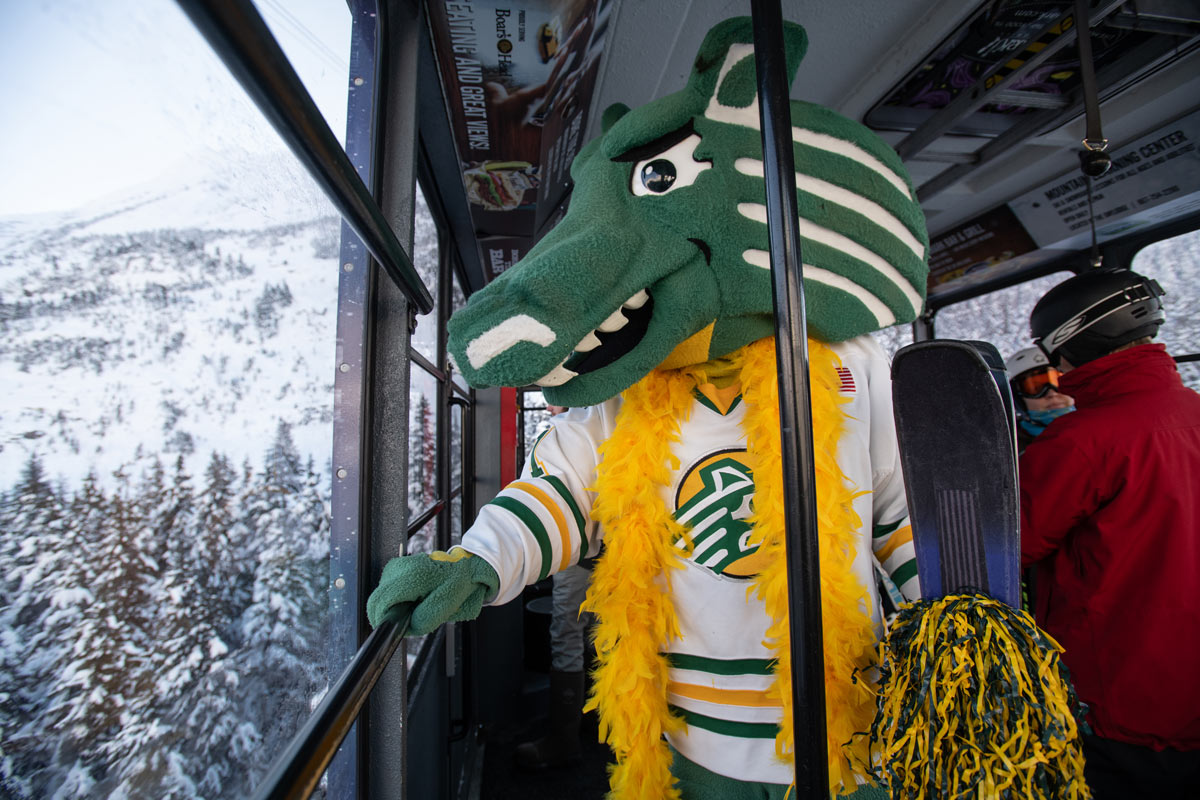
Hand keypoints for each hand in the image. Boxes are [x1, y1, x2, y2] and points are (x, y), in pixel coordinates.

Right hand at [366, 549, 499, 634]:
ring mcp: (400, 564)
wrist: (468, 567)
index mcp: (412, 577)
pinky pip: (389, 586)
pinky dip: (396, 596)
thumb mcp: (445, 608)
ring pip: (382, 592)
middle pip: (378, 597)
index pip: (380, 601)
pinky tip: (412, 598)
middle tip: (405, 619)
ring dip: (392, 604)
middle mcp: (402, 567)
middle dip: (386, 613)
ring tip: (413, 606)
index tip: (389, 628)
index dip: (381, 619)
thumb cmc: (459, 585)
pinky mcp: (400, 565)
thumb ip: (421, 620)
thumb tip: (402, 627)